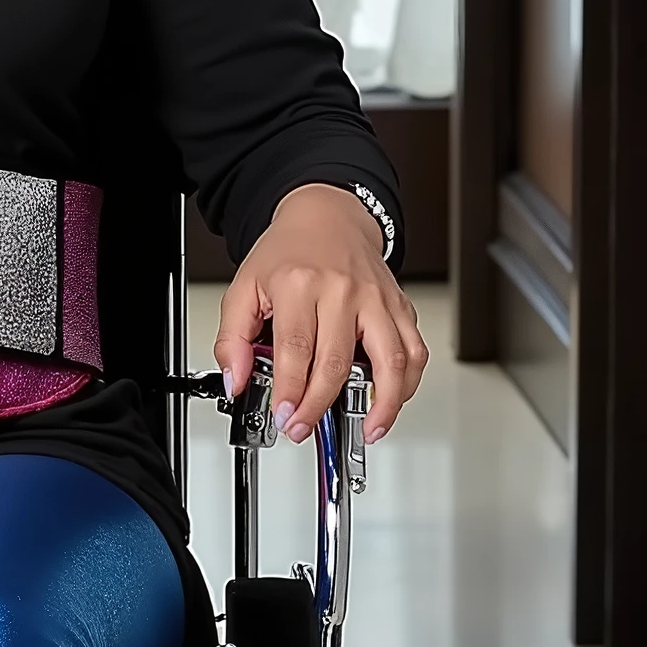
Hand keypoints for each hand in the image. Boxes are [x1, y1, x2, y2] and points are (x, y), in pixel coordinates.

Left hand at [214, 183, 427, 444]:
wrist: (327, 217)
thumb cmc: (289, 253)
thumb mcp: (244, 287)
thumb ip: (232, 337)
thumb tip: (236, 379)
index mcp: (300, 284)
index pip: (297, 349)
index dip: (292, 391)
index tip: (284, 416)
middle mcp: (343, 291)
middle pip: (339, 362)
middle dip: (320, 406)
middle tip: (303, 428)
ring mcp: (376, 299)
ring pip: (392, 359)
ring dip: (383, 403)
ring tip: (368, 429)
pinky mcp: (399, 305)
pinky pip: (414, 350)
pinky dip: (408, 382)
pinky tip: (391, 401)